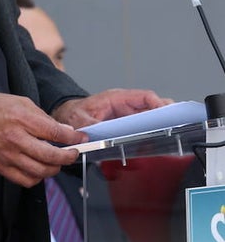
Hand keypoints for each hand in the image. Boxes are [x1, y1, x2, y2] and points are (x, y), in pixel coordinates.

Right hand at [0, 92, 85, 186]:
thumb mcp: (18, 101)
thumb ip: (41, 116)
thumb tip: (61, 131)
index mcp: (21, 119)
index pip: (55, 132)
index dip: (73, 138)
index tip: (80, 138)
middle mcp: (15, 139)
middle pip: (52, 156)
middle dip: (68, 156)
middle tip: (72, 153)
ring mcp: (7, 155)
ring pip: (40, 172)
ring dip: (54, 169)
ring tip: (56, 162)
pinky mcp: (0, 166)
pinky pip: (25, 180)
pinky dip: (36, 178)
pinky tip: (38, 170)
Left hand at [51, 89, 171, 128]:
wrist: (67, 117)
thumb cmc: (73, 113)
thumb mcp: (79, 119)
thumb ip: (90, 126)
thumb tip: (99, 134)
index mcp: (116, 98)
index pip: (144, 97)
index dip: (158, 104)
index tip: (167, 114)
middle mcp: (125, 106)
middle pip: (152, 108)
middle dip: (165, 116)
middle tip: (174, 127)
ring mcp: (127, 116)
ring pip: (150, 119)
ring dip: (158, 127)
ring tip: (167, 138)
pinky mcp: (126, 126)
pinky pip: (142, 129)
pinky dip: (149, 135)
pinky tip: (153, 145)